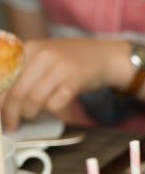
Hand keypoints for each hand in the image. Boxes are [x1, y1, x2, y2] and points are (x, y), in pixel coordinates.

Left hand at [0, 38, 122, 130]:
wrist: (104, 56)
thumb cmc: (71, 60)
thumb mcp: (44, 56)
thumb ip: (24, 71)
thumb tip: (3, 100)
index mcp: (30, 48)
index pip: (4, 79)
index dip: (0, 101)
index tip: (0, 114)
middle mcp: (44, 55)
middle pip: (18, 92)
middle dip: (11, 114)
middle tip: (11, 125)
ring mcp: (61, 67)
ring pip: (34, 100)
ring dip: (29, 114)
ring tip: (30, 117)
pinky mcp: (76, 80)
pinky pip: (55, 103)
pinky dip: (51, 111)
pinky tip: (51, 109)